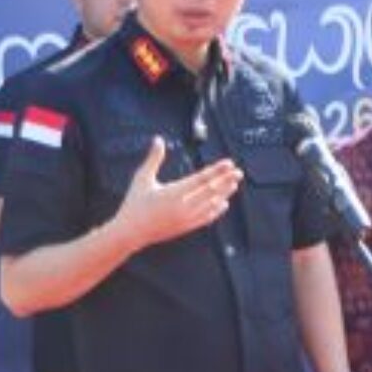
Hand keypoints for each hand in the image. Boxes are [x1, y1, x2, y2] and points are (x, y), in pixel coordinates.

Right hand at [113, 138, 242, 253]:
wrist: (131, 232)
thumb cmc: (135, 203)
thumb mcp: (142, 178)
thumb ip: (153, 159)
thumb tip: (158, 139)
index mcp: (173, 192)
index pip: (201, 178)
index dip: (217, 170)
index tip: (228, 163)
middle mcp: (183, 206)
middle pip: (210, 191)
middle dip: (226, 180)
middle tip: (239, 172)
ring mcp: (186, 218)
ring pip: (211, 204)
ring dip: (224, 194)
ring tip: (234, 184)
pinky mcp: (186, 227)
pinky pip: (206, 218)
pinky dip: (216, 211)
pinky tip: (224, 204)